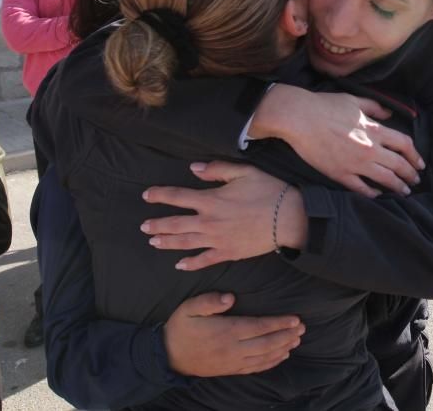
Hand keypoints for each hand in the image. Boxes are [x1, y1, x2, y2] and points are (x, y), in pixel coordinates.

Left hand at [142, 161, 305, 270]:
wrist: (289, 218)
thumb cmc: (268, 191)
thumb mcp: (243, 172)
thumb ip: (216, 170)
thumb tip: (193, 169)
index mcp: (211, 200)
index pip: (177, 197)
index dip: (159, 196)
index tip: (146, 196)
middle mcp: (209, 222)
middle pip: (175, 224)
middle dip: (157, 224)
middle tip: (143, 226)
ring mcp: (217, 240)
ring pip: (185, 243)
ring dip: (166, 242)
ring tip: (153, 242)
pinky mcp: (228, 253)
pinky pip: (204, 260)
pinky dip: (190, 263)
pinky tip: (179, 264)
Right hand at [164, 292, 304, 376]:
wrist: (169, 356)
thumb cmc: (181, 328)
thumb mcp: (190, 308)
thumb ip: (210, 301)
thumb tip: (230, 297)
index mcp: (226, 331)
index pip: (259, 327)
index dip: (279, 323)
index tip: (295, 319)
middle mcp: (233, 348)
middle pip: (267, 343)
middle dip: (286, 335)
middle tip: (302, 328)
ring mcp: (233, 361)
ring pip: (265, 356)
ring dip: (283, 348)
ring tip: (297, 340)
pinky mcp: (231, 369)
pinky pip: (256, 367)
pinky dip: (272, 362)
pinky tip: (282, 355)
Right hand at [250, 85, 422, 196]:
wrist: (299, 118)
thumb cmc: (325, 106)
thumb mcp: (354, 101)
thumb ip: (374, 107)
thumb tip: (389, 113)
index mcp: (374, 130)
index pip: (405, 145)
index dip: (416, 156)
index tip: (420, 164)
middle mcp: (369, 149)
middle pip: (399, 165)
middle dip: (410, 175)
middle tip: (415, 181)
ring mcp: (355, 164)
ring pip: (385, 179)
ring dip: (398, 187)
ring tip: (404, 192)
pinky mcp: (339, 174)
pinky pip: (361, 189)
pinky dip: (373, 193)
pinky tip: (378, 195)